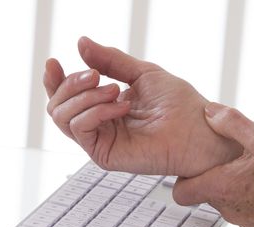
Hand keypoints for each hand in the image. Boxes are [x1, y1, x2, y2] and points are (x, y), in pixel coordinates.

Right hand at [43, 37, 241, 176]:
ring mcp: (101, 141)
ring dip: (84, 96)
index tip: (54, 61)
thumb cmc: (179, 105)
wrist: (198, 129)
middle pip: (57, 106)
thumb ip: (110, 61)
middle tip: (97, 75)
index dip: (55, 80)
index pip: (67, 97)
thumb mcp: (141, 73)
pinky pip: (80, 128)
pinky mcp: (105, 155)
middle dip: (71, 84)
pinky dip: (96, 110)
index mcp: (105, 108)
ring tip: (114, 90)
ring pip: (62, 117)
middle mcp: (100, 126)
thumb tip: (81, 43)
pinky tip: (121, 105)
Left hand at [173, 103, 253, 226]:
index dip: (184, 176)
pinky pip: (249, 209)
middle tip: (236, 158)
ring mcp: (247, 221)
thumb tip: (211, 113)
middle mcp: (230, 210)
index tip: (194, 163)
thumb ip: (231, 123)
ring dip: (238, 185)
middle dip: (217, 175)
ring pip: (230, 201)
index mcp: (222, 188)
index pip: (181, 193)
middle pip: (208, 193)